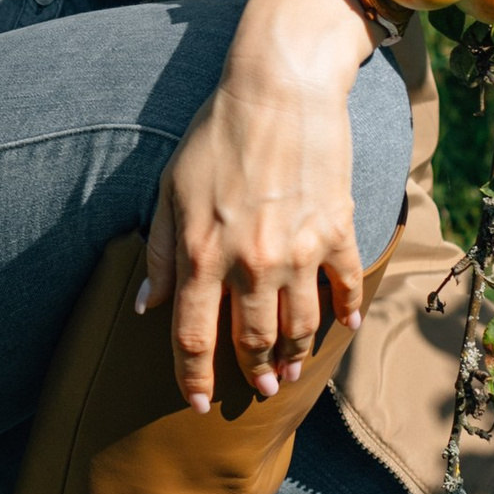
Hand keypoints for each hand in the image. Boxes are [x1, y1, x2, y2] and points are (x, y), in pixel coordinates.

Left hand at [140, 0, 377, 411]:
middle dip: (253, 373)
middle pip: (253, 342)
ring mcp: (299, 251)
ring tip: (290, 371)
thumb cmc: (215, 137)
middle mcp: (251, 263)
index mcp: (203, 255)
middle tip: (257, 388)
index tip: (197, 403)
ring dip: (295, 356)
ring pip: (300, 326)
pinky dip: (345, 311)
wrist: (278, 90)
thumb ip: (162, 254)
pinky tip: (341, 327)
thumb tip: (147, 306)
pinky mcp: (337, 231)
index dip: (192, 378)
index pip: (193, 338)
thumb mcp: (169, 192)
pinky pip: (346, 286)